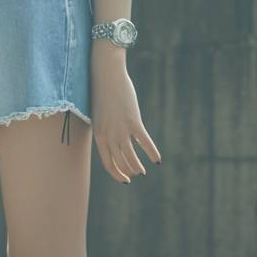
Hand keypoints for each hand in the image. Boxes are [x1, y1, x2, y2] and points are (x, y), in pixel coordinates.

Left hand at [90, 50, 161, 183]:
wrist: (106, 76)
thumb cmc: (103, 94)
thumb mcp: (100, 116)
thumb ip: (107, 131)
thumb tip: (118, 142)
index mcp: (99, 135)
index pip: (108, 163)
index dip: (117, 174)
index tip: (125, 180)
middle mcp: (109, 136)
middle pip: (120, 162)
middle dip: (129, 170)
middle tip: (137, 173)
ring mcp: (121, 129)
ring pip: (131, 156)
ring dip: (138, 166)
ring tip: (144, 170)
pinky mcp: (134, 122)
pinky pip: (145, 142)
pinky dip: (152, 152)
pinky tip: (157, 160)